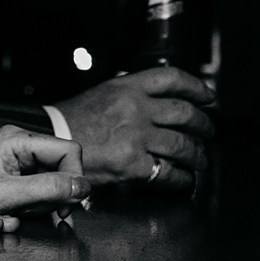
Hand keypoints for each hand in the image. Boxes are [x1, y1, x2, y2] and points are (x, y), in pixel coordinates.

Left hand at [0, 127, 88, 214]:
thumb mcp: (8, 196)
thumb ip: (47, 188)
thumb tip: (83, 187)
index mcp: (16, 138)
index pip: (67, 150)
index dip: (74, 177)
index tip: (68, 205)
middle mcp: (20, 143)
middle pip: (64, 165)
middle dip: (56, 193)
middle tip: (38, 211)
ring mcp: (20, 159)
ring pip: (57, 180)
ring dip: (46, 202)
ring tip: (22, 211)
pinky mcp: (20, 174)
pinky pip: (46, 188)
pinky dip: (40, 205)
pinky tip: (22, 212)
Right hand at [54, 67, 215, 190]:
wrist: (49, 143)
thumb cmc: (73, 120)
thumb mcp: (103, 93)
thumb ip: (132, 93)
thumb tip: (162, 99)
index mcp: (128, 87)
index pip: (174, 80)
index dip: (198, 88)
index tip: (210, 98)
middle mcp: (136, 109)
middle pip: (186, 114)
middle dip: (205, 125)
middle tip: (210, 132)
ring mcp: (136, 138)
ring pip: (184, 145)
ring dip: (198, 155)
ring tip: (201, 159)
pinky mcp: (133, 166)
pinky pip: (170, 174)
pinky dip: (183, 179)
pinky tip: (186, 180)